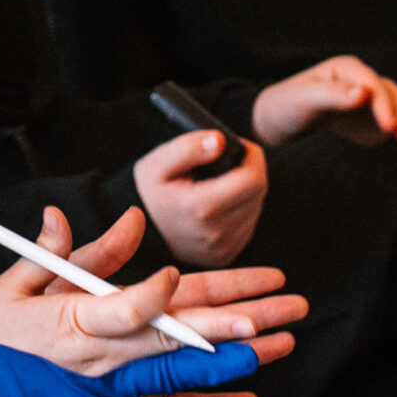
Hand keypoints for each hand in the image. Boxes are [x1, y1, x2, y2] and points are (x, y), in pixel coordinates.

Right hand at [0, 205, 304, 380]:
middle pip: (179, 336)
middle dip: (238, 318)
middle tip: (286, 304)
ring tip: (281, 342)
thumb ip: (71, 251)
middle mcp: (103, 358)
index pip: (124, 308)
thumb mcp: (18, 283)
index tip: (180, 275)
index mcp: (76, 318)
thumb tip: (125, 216)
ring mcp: (110, 393)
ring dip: (237, 359)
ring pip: (184, 373)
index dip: (154, 294)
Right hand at [132, 129, 267, 267]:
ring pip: (255, 208)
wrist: (138, 232)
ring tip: (222, 182)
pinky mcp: (225, 255)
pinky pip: (248, 226)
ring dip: (246, 191)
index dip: (253, 157)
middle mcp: (216, 233)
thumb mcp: (159, 164)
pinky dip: (240, 210)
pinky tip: (221, 203)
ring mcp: (222, 247)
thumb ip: (188, 148)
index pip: (254, 180)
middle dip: (249, 171)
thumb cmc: (150, 192)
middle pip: (258, 192)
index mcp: (202, 207)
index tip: (241, 147)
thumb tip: (220, 141)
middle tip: (229, 162)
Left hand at [251, 55, 396, 147]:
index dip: (384, 105)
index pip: (374, 85)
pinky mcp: (375, 115)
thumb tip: (362, 93)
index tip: (389, 127)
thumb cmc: (288, 105)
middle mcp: (364, 80)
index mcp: (347, 70)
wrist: (280, 120)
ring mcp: (372, 98)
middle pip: (392, 94)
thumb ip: (332, 96)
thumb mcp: (304, 99)